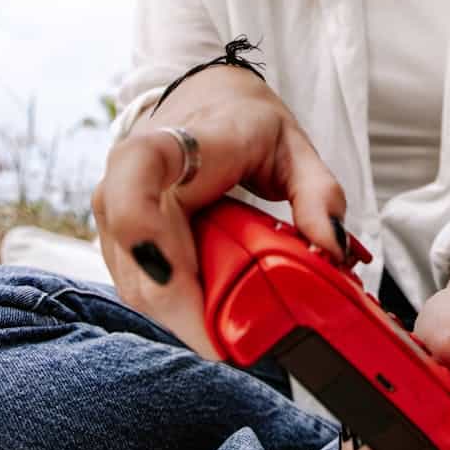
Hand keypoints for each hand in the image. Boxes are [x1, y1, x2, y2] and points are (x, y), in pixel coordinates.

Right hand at [92, 67, 345, 354]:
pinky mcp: (122, 243)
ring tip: (230, 335)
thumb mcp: (294, 148)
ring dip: (180, 317)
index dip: (143, 224)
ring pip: (135, 282)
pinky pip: (141, 288)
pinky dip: (177, 311)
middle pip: (136, 253)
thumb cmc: (247, 125)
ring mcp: (117, 213)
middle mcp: (128, 178)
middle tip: (231, 345)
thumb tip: (332, 249)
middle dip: (181, 308)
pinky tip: (213, 319)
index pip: (137, 170)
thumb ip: (319, 194)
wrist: (208, 104)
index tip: (175, 273)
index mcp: (175, 142)